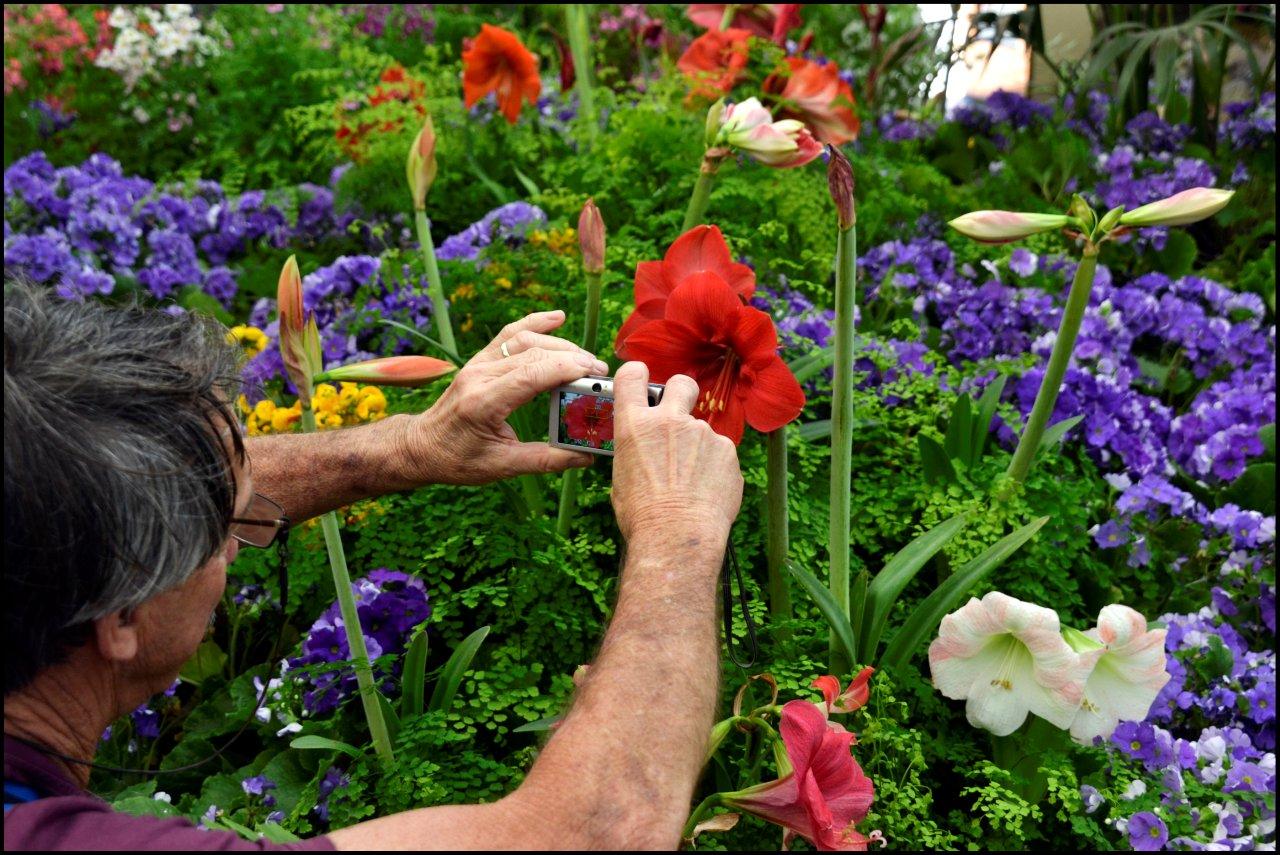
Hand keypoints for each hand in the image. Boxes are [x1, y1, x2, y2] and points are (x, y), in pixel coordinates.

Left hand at [402, 310, 609, 484]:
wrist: (421, 447)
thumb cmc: (457, 460)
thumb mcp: (502, 467)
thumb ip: (545, 460)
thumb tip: (585, 457)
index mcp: (483, 401)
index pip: (532, 373)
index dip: (567, 368)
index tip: (596, 374)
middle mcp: (479, 375)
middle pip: (533, 353)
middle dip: (572, 358)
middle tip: (600, 373)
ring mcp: (478, 364)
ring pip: (524, 340)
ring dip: (559, 345)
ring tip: (586, 360)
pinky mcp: (479, 360)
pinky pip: (509, 335)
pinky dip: (534, 323)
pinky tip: (557, 317)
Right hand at [610, 362, 743, 545]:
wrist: (677, 537)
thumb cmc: (642, 516)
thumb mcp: (622, 478)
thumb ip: (636, 452)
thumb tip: (643, 453)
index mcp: (634, 425)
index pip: (633, 376)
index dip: (638, 375)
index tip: (642, 380)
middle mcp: (669, 420)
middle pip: (681, 383)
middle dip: (682, 393)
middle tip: (680, 414)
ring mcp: (702, 432)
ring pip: (702, 430)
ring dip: (698, 448)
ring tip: (691, 484)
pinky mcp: (727, 450)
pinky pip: (720, 453)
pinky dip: (715, 468)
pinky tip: (707, 492)